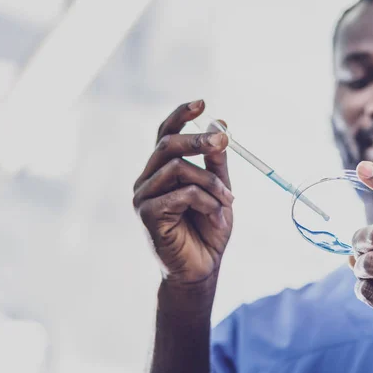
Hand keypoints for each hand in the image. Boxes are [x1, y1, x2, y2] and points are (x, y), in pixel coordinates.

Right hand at [133, 100, 233, 285]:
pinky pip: (181, 193)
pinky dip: (206, 201)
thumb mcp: (218, 190)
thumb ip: (216, 162)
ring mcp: (143, 197)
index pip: (165, 135)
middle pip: (167, 145)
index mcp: (163, 171)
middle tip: (224, 141)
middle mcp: (148, 180)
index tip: (203, 103)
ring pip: (178, 168)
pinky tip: (217, 217)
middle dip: (199, 139)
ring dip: (211, 182)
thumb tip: (220, 125)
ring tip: (229, 201)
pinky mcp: (146, 214)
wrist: (202, 270)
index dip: (181, 116)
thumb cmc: (209, 230)